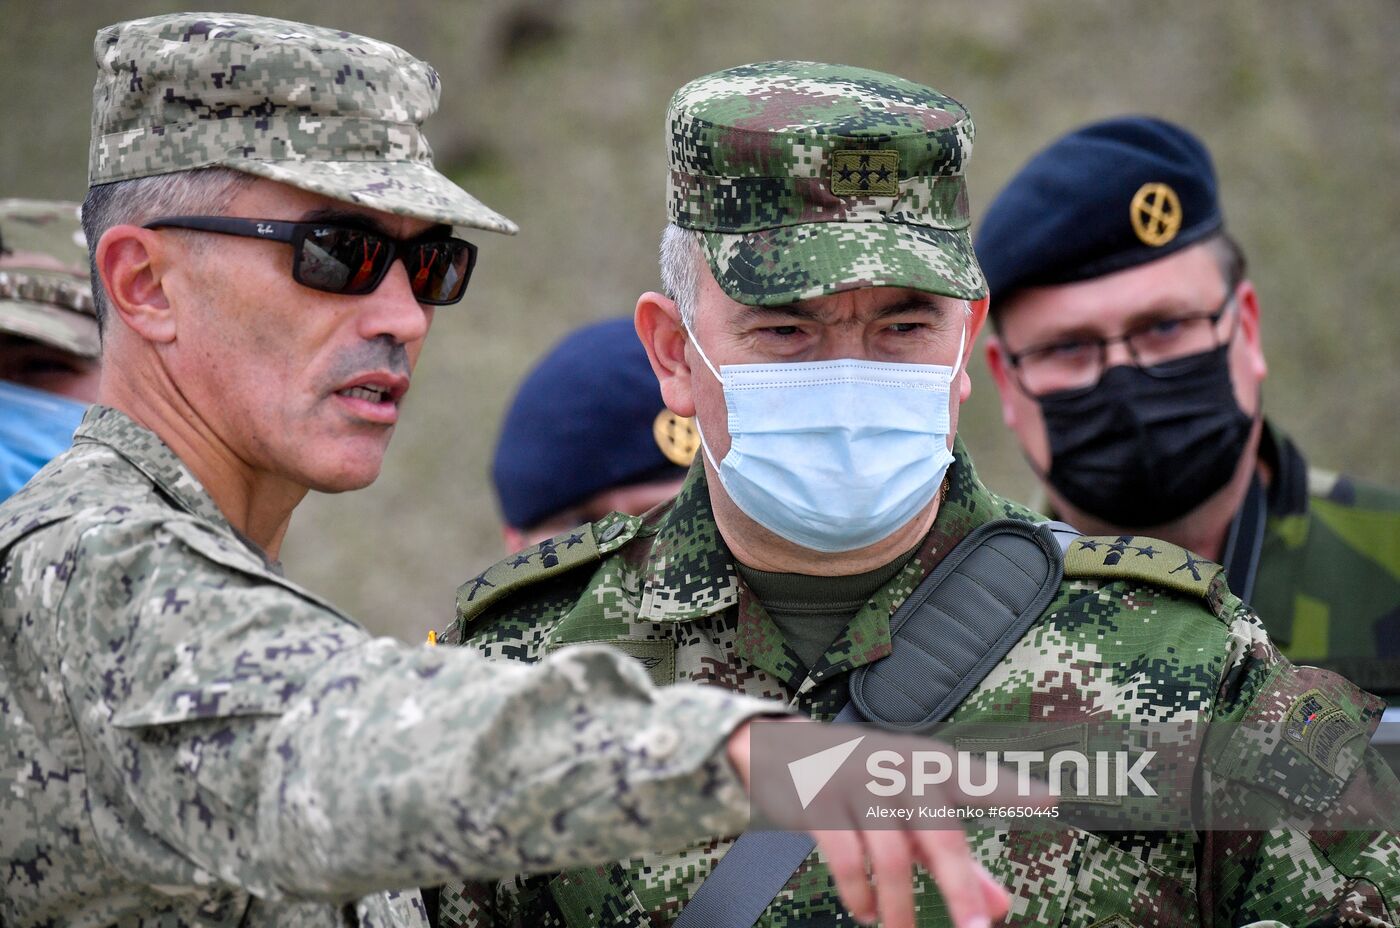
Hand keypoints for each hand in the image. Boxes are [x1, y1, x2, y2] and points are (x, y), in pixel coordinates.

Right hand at [727, 719, 1046, 927]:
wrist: (786, 749)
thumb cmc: (867, 780)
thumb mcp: (914, 808)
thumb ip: (960, 858)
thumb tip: (1002, 907)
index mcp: (933, 766)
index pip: (978, 780)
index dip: (1012, 789)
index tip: (1051, 799)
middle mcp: (900, 771)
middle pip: (939, 834)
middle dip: (959, 888)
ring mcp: (859, 785)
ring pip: (890, 857)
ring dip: (900, 907)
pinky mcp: (820, 804)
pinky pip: (845, 860)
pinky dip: (859, 895)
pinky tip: (866, 911)